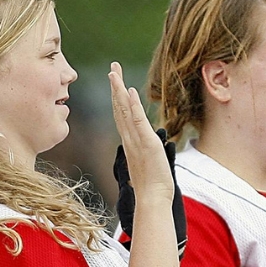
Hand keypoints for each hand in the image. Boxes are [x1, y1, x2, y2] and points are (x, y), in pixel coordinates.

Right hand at [109, 63, 186, 256]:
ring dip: (119, 90)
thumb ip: (145, 154)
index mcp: (130, 142)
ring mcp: (136, 141)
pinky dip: (133, 106)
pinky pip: (138, 122)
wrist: (152, 200)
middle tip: (112, 66)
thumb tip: (146, 150)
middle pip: (119, 108)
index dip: (118, 97)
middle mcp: (130, 139)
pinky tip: (129, 91)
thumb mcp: (148, 165)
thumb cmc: (152, 187)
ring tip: (115, 72)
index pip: (122, 115)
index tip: (116, 80)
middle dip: (115, 86)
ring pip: (124, 111)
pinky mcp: (146, 144)